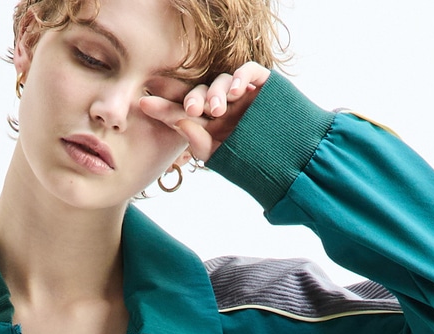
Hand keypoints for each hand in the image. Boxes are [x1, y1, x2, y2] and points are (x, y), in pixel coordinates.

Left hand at [139, 62, 271, 163]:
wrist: (290, 162)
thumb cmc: (252, 162)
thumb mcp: (220, 156)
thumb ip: (198, 142)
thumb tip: (179, 123)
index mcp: (208, 123)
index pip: (181, 111)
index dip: (163, 106)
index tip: (143, 103)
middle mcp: (221, 105)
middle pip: (199, 92)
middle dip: (191, 98)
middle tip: (190, 109)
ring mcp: (241, 94)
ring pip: (221, 82)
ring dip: (216, 93)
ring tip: (217, 109)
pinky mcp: (261, 84)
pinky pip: (247, 72)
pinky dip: (240, 78)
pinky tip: (236, 91)